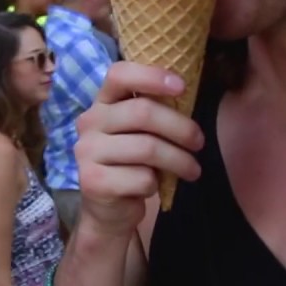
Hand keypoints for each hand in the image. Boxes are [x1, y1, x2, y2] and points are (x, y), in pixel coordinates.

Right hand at [73, 62, 204, 240]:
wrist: (109, 211)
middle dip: (181, 128)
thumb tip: (186, 93)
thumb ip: (153, 111)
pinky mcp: (93, 181)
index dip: (152, 75)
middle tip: (199, 143)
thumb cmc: (132, 164)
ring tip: (192, 170)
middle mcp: (89, 123)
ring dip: (179, 160)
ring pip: (147, 148)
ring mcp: (87, 152)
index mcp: (102, 103)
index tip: (182, 86)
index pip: (119, 74)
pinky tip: (155, 187)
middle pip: (143, 112)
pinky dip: (157, 184)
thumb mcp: (140, 133)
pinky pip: (141, 177)